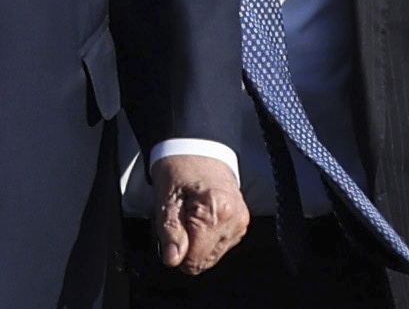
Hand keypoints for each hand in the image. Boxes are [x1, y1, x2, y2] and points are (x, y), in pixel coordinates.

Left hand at [152, 152, 247, 273]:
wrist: (199, 147)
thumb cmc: (180, 169)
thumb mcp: (166, 200)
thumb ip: (170, 233)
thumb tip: (173, 260)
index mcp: (217, 213)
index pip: (195, 261)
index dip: (177, 252)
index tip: (171, 233)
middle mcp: (235, 220)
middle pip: (205, 261)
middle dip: (188, 247)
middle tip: (180, 220)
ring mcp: (241, 222)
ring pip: (213, 256)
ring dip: (198, 243)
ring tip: (190, 215)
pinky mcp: (241, 222)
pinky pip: (220, 245)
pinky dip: (207, 237)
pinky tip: (201, 216)